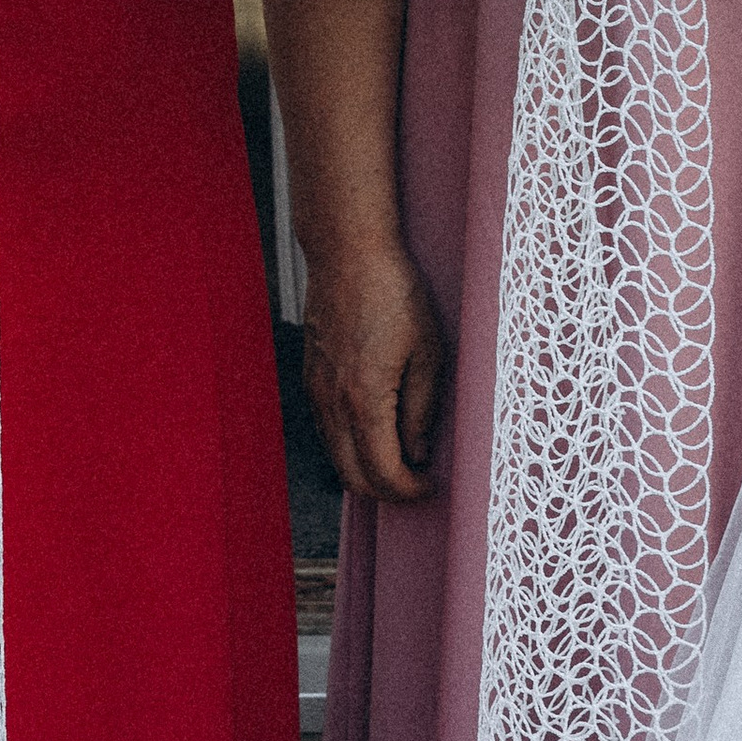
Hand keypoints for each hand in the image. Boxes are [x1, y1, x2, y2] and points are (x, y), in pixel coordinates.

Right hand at [301, 231, 446, 499]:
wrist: (348, 249)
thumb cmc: (393, 290)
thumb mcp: (427, 350)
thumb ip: (421, 409)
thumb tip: (418, 451)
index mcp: (364, 399)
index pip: (382, 473)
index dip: (410, 491)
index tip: (431, 484)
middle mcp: (331, 401)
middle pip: (351, 477)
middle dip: (386, 490)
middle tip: (416, 480)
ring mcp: (315, 388)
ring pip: (335, 455)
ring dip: (365, 467)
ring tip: (401, 454)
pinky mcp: (310, 373)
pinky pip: (326, 428)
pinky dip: (349, 443)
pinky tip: (375, 428)